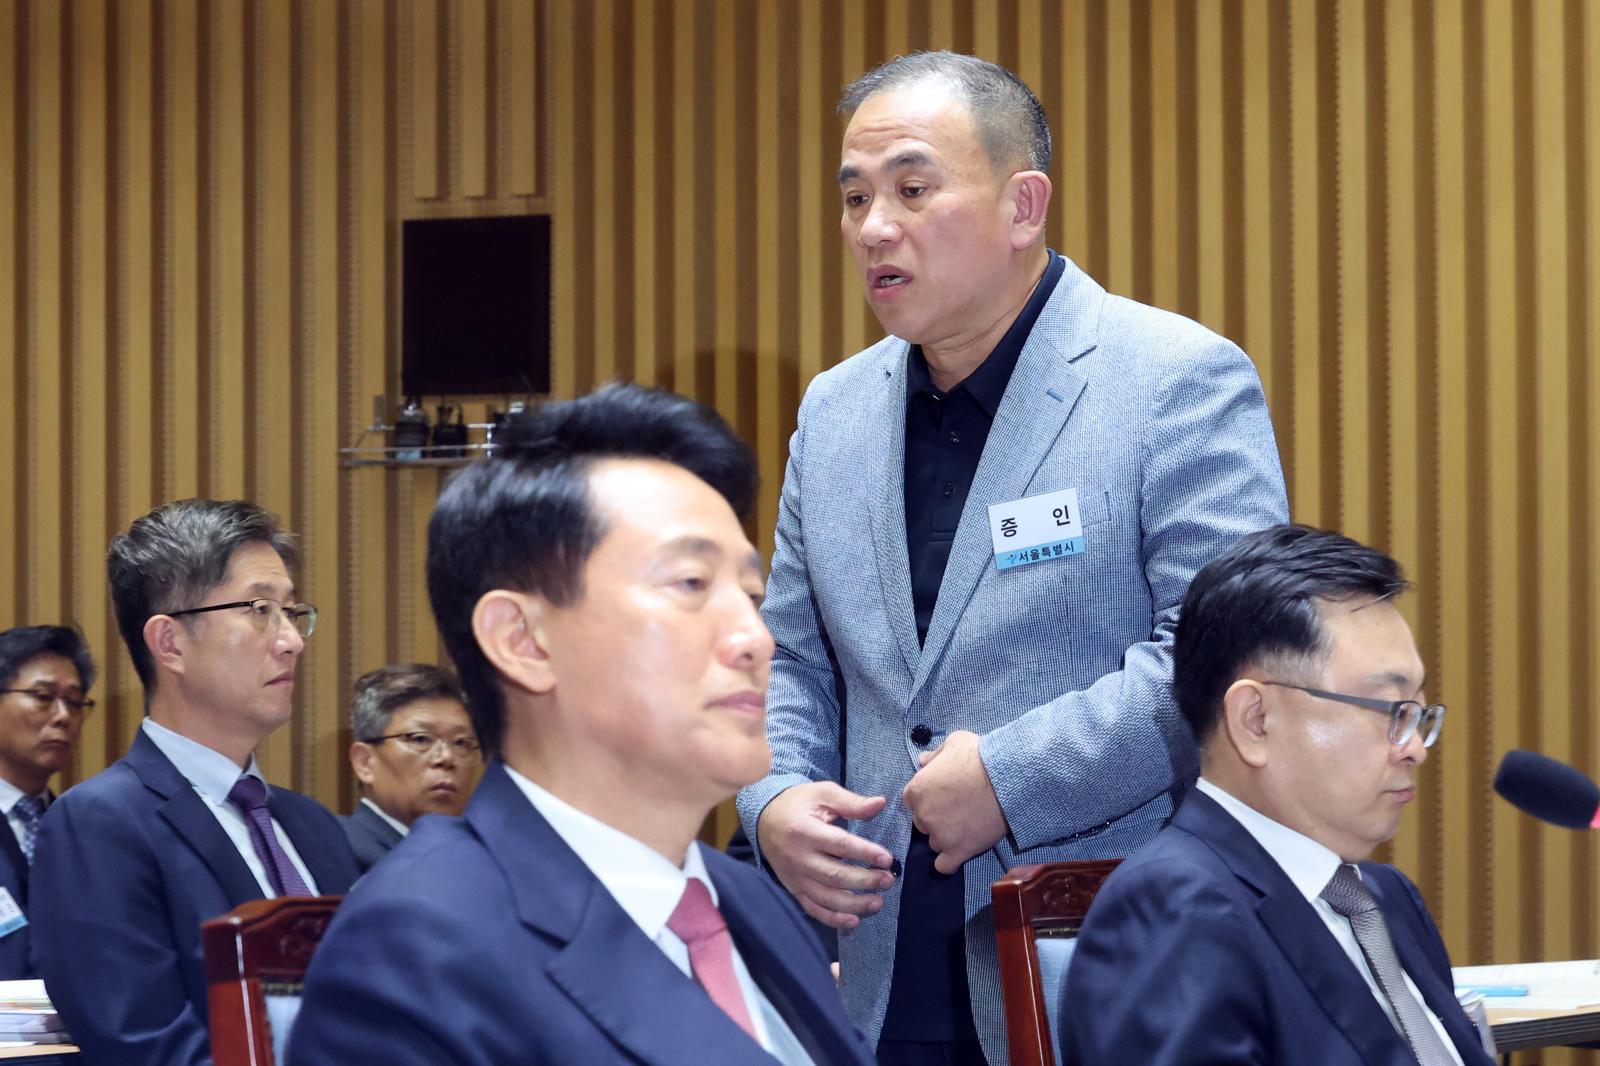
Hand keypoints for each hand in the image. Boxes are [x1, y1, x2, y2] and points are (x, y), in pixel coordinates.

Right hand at [756, 781, 895, 929]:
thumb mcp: (822, 794)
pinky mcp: (794, 889)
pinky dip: (833, 919)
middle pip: (835, 876)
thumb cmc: (798, 804)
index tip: (887, 859)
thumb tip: (880, 803)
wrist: (765, 820)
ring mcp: (795, 877)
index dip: (865, 853)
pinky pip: (813, 909)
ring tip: (878, 902)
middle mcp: (798, 858)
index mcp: (805, 831)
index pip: (840, 845)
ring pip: (826, 898)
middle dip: (865, 881)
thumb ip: (851, 802)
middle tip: (888, 880)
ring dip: (855, 904)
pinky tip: (854, 920)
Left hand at [902, 729, 1007, 873]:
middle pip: (922, 822)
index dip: (928, 797)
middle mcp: (922, 816)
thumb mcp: (953, 743)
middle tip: (957, 809)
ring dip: (946, 837)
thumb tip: (922, 761)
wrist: (1008, 779)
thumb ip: (934, 754)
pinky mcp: (958, 852)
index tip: (943, 795)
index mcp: (916, 790)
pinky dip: (949, 861)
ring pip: (934, 842)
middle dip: (936, 816)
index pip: (912, 800)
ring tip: (966, 826)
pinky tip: (960, 851)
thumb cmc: (979, 756)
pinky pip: (944, 866)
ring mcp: (939, 836)